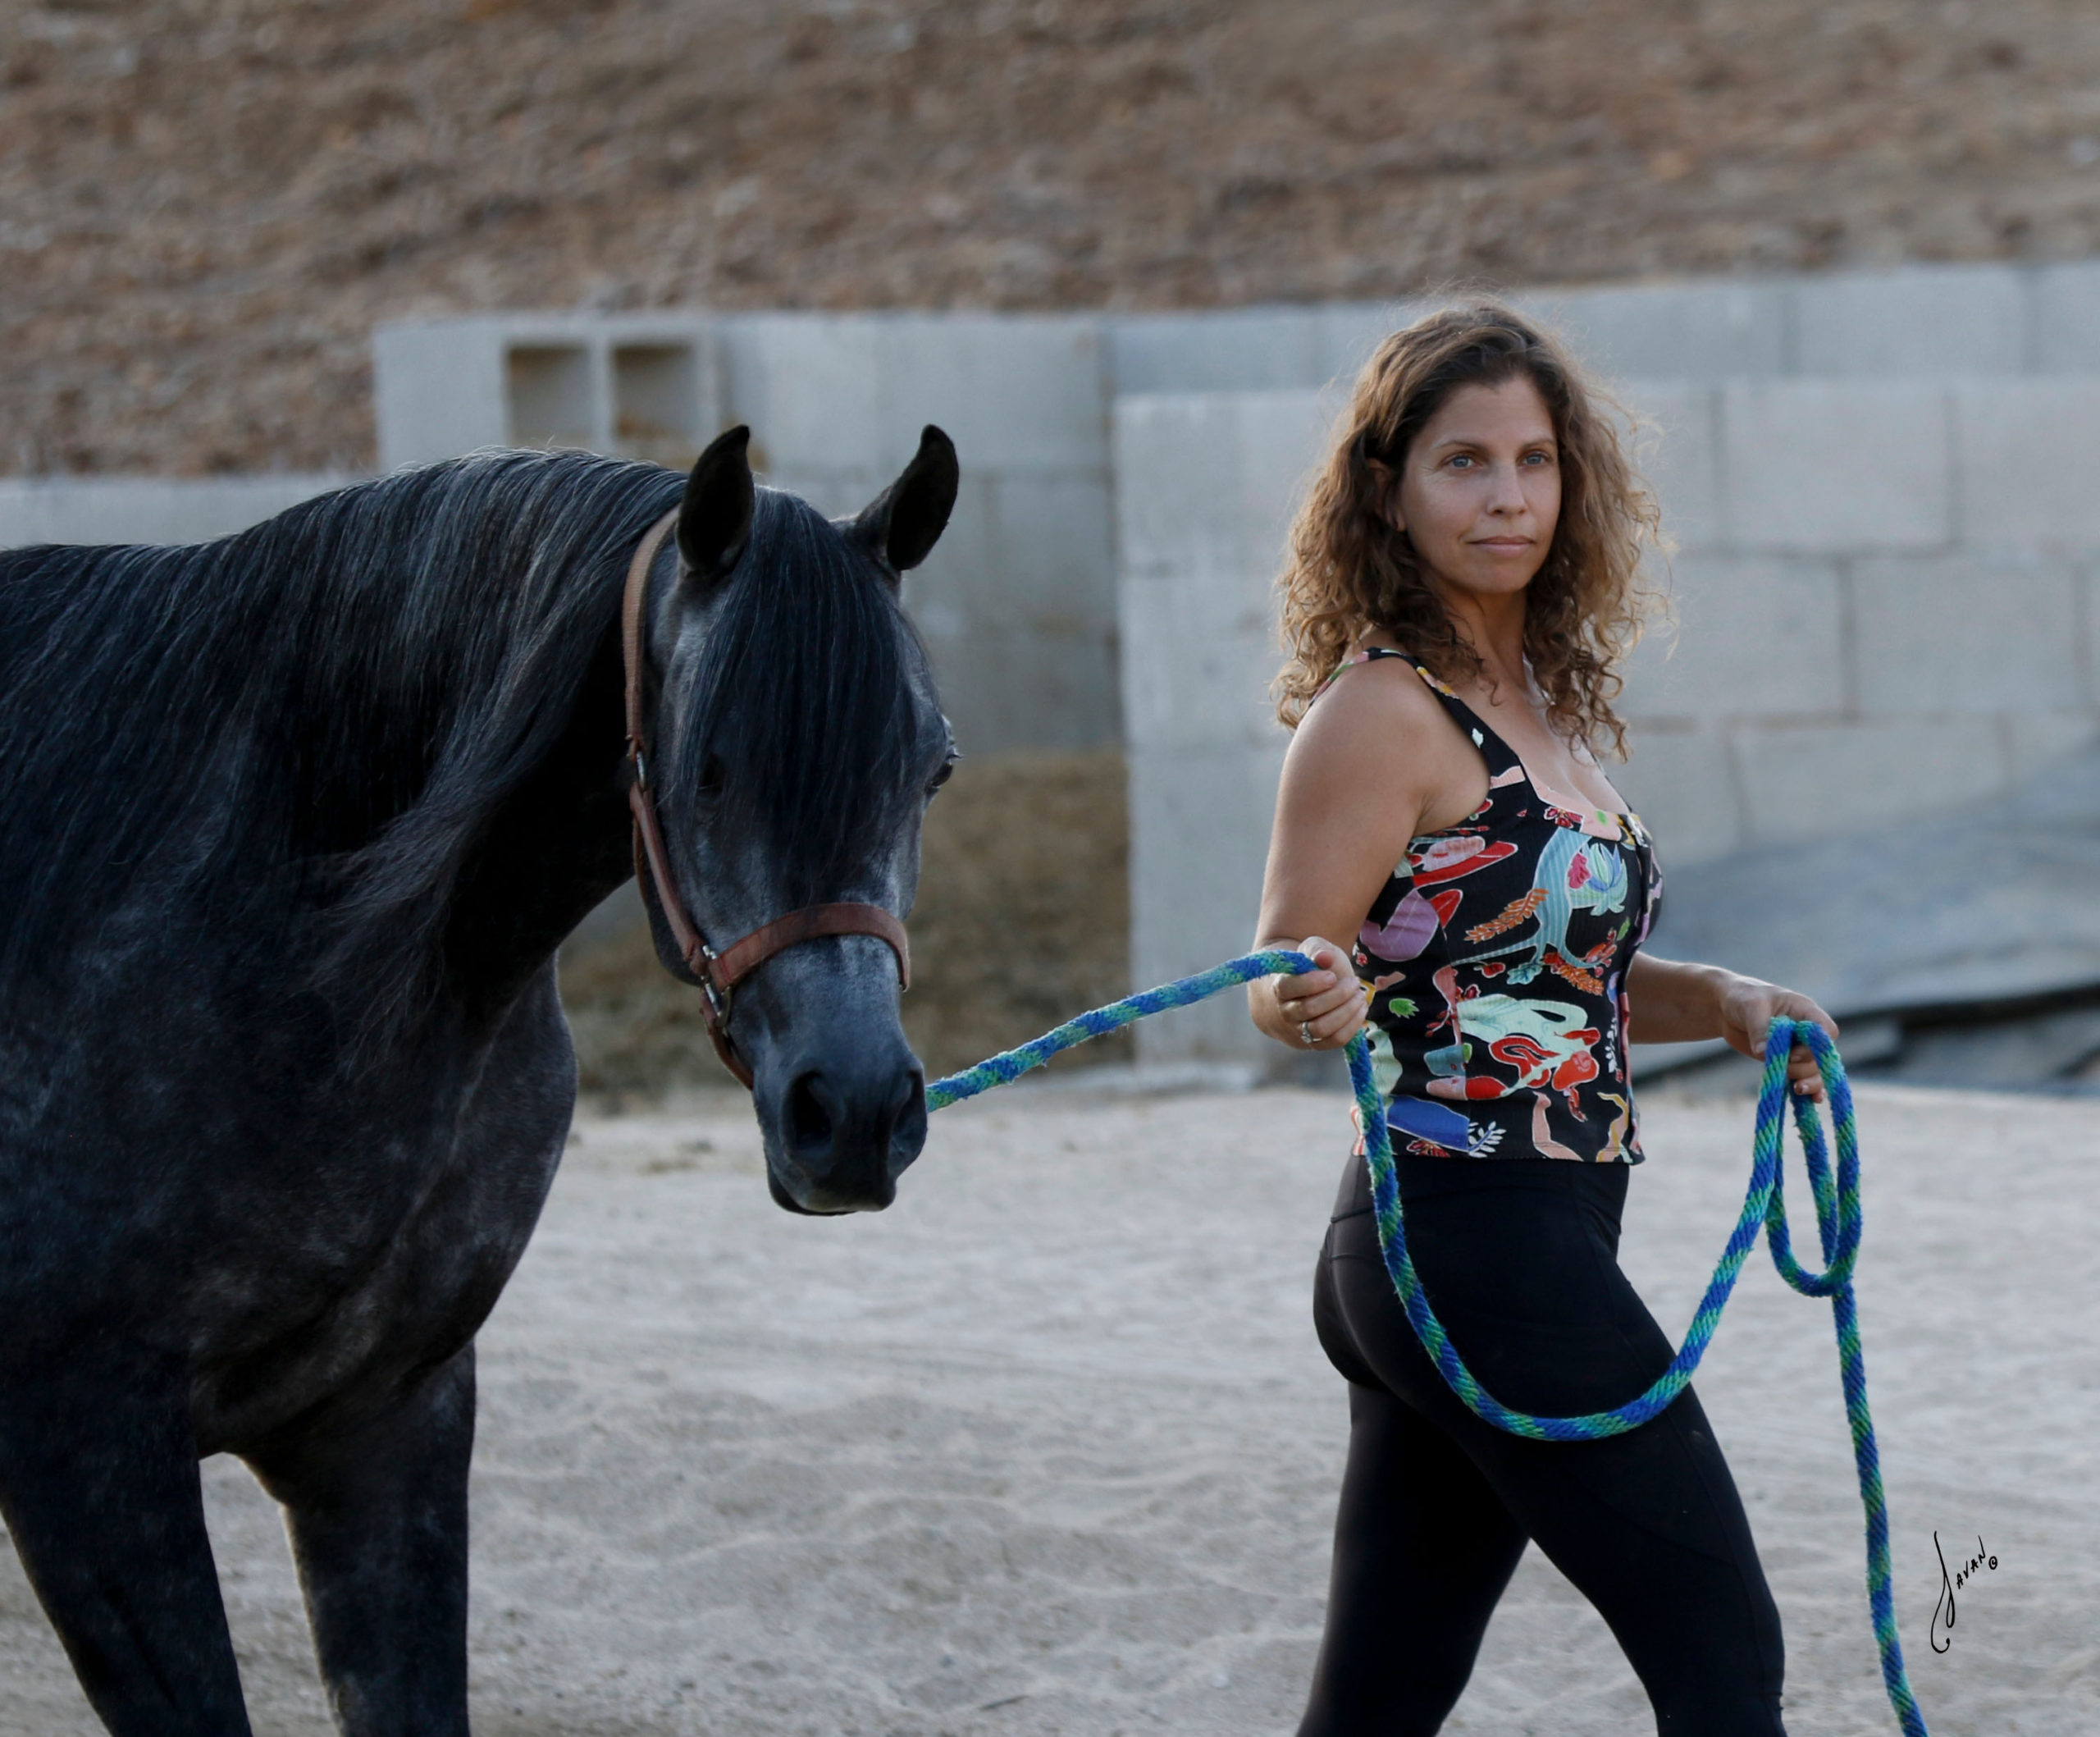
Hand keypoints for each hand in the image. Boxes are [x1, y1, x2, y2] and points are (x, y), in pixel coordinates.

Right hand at [1266, 936, 1368, 1051]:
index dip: (1313, 982)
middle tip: (1354, 983)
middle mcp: (1286, 1012)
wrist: (1308, 993)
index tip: (1332, 976)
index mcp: (1280, 987)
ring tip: (1360, 996)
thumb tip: (1325, 957)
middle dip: (1338, 995)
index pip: (1289, 988)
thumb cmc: (1313, 969)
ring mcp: (1300, 1030)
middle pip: (1309, 1009)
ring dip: (1347, 1012)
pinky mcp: (1316, 1043)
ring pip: (1322, 1028)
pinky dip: (1352, 1026)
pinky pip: (1335, 1040)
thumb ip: (1317, 949)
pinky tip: (1360, 1009)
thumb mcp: (1313, 951)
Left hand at [1715, 975, 1839, 1100]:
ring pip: (1813, 1070)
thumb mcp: (1750, 1007)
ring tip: (1797, 1090)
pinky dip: (1806, 1090)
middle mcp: (1806, 1032)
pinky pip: (1801, 1077)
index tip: (1793, 1053)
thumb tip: (1763, 1053)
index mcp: (1804, 1011)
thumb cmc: (1743, 998)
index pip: (1825, 1030)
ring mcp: (1797, 1048)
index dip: (1817, 1045)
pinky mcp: (1786, 1061)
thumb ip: (1760, 1029)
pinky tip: (1811, 1101)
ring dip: (1809, 1082)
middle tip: (1784, 1068)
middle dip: (1805, 1067)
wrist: (1728, 1008)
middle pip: (1820, 1056)